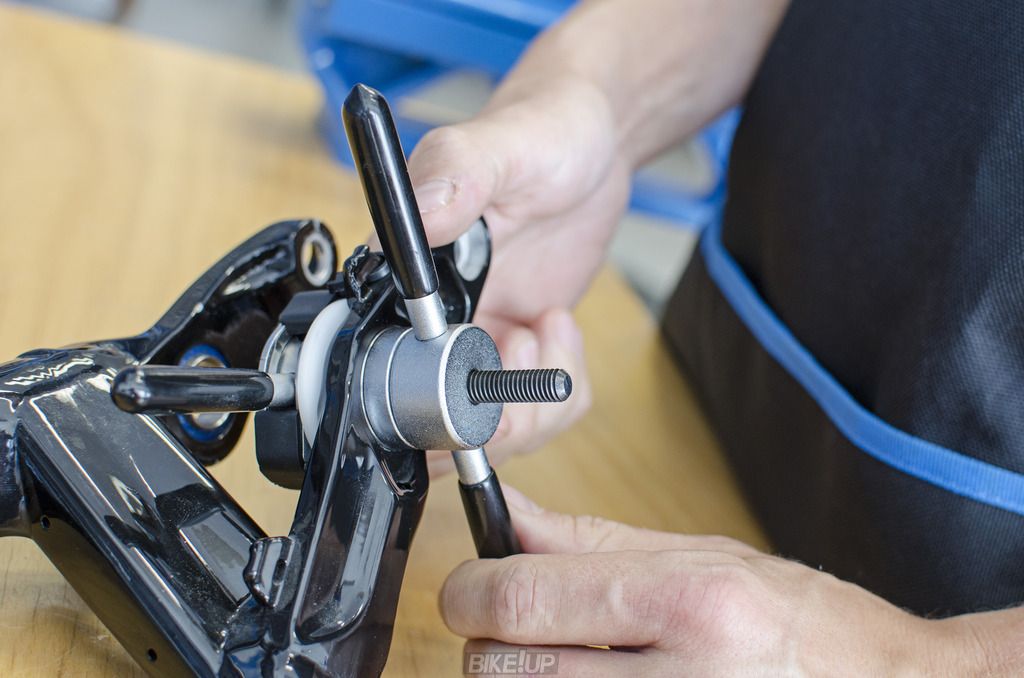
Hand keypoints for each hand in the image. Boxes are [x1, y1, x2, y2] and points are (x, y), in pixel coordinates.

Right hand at [412, 74, 629, 471]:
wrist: (591, 148)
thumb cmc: (541, 133)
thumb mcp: (502, 146)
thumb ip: (457, 173)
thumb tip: (422, 216)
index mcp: (403, 275)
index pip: (386, 369)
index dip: (427, 400)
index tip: (477, 380)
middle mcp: (430, 318)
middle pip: (435, 422)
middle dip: (491, 417)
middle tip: (527, 352)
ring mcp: (473, 339)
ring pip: (487, 430)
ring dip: (530, 402)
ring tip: (545, 330)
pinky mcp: (512, 349)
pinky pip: (531, 410)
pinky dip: (558, 389)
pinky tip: (558, 330)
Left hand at [440, 486, 986, 675]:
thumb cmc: (808, 626)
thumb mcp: (705, 557)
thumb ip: (593, 541)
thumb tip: (510, 517)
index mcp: (687, 600)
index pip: (524, 596)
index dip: (470, 591)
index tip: (470, 587)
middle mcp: (679, 676)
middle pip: (504, 668)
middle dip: (486, 644)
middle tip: (510, 630)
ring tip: (561, 661)